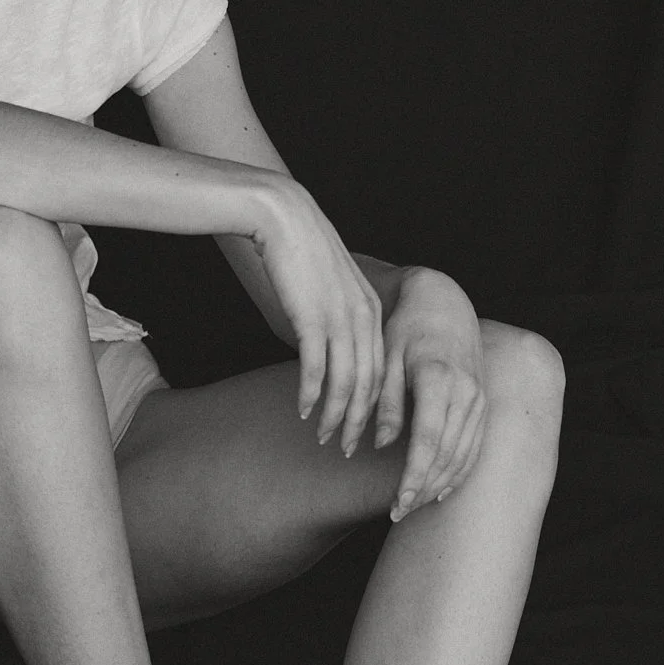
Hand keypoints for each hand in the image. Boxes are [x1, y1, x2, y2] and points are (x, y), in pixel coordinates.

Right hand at [251, 179, 386, 453]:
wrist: (283, 216)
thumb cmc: (301, 250)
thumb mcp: (330, 284)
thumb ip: (336, 313)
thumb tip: (326, 345)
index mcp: (371, 309)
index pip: (381, 369)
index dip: (373, 406)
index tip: (363, 430)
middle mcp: (363, 316)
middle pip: (369, 383)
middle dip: (358, 421)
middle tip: (345, 448)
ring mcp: (340, 317)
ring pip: (346, 381)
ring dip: (334, 415)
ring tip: (323, 437)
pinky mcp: (312, 316)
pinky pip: (316, 367)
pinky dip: (311, 393)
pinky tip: (303, 410)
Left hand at [372, 268, 485, 517]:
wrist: (444, 304)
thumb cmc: (407, 329)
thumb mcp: (387, 360)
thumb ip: (387, 403)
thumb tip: (382, 444)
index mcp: (439, 379)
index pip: (427, 440)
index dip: (413, 476)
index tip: (397, 503)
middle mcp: (467, 392)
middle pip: (447, 454)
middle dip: (422, 489)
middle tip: (396, 513)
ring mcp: (479, 399)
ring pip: (463, 455)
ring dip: (439, 485)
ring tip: (412, 506)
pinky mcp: (484, 403)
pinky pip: (475, 447)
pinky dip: (459, 472)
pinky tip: (439, 491)